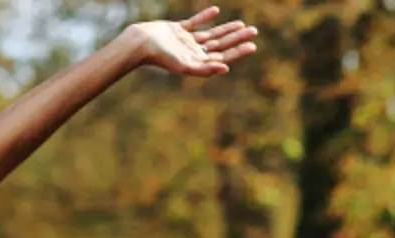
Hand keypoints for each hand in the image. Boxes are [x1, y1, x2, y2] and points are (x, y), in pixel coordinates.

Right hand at [126, 6, 258, 76]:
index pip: (222, 57)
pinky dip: (204, 17)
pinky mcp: (177, 30)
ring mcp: (185, 41)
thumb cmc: (161, 57)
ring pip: (211, 34)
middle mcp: (192, 52)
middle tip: (253, 31)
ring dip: (226, 29)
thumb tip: (226, 69)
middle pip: (220, 45)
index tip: (252, 45)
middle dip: (237, 39)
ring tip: (241, 23)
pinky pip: (194, 22)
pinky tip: (215, 11)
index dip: (237, 51)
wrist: (141, 43)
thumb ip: (204, 69)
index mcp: (196, 62)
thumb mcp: (184, 65)